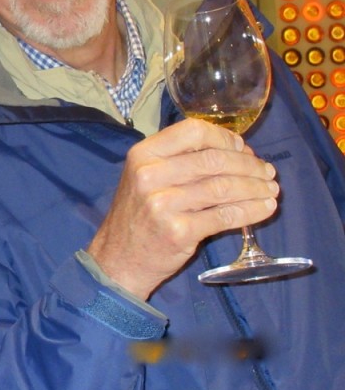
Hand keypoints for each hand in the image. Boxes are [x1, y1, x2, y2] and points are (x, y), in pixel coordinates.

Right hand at [86, 119, 279, 300]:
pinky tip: (264, 208)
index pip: (193, 132)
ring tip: (271, 190)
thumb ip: (181, 160)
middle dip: (249, 165)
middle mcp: (150, 175)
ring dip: (255, 188)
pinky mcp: (178, 231)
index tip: (244, 148)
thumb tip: (238, 151)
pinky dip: (251, 211)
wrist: (119, 258)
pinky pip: (225, 216)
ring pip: (223, 187)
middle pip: (214, 160)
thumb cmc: (139, 214)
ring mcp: (163, 204)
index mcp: (143, 154)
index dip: (225, 137)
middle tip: (267, 172)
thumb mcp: (146, 176)